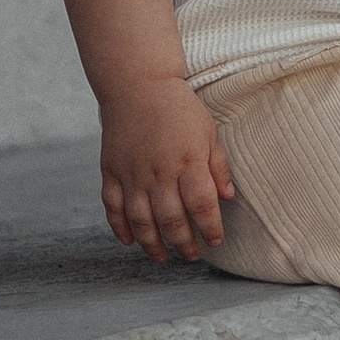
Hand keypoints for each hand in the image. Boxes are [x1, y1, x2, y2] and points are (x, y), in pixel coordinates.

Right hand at [97, 77, 233, 262]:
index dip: (210, 227)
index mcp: (187, 161)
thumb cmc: (178, 106)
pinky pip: (112, 207)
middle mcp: (158, 171)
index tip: (216, 240)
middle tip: (192, 254)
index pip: (202, 205)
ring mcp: (132, 173)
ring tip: (164, 257)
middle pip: (171, 219)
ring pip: (141, 220)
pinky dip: (120, 227)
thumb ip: (218, 165)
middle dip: (184, 243)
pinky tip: (131, 240)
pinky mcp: (111, 170)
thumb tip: (228, 197)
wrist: (137, 83)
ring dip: (152, 243)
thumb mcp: (208, 131)